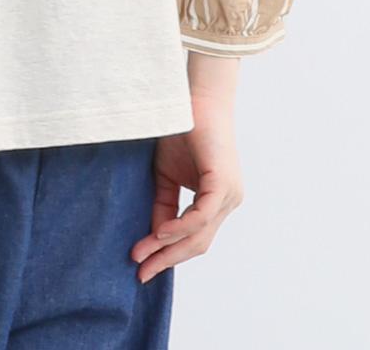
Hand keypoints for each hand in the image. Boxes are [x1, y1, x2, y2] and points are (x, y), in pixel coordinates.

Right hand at [129, 90, 243, 282]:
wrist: (192, 98)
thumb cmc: (180, 130)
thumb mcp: (165, 176)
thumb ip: (163, 206)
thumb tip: (152, 238)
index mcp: (216, 201)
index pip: (193, 239)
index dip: (166, 254)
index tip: (141, 265)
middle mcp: (227, 202)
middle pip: (198, 244)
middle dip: (167, 260)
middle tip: (141, 272)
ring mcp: (229, 195)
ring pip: (199, 235)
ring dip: (168, 248)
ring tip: (142, 256)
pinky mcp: (223, 184)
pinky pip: (201, 216)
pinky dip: (179, 227)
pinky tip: (159, 233)